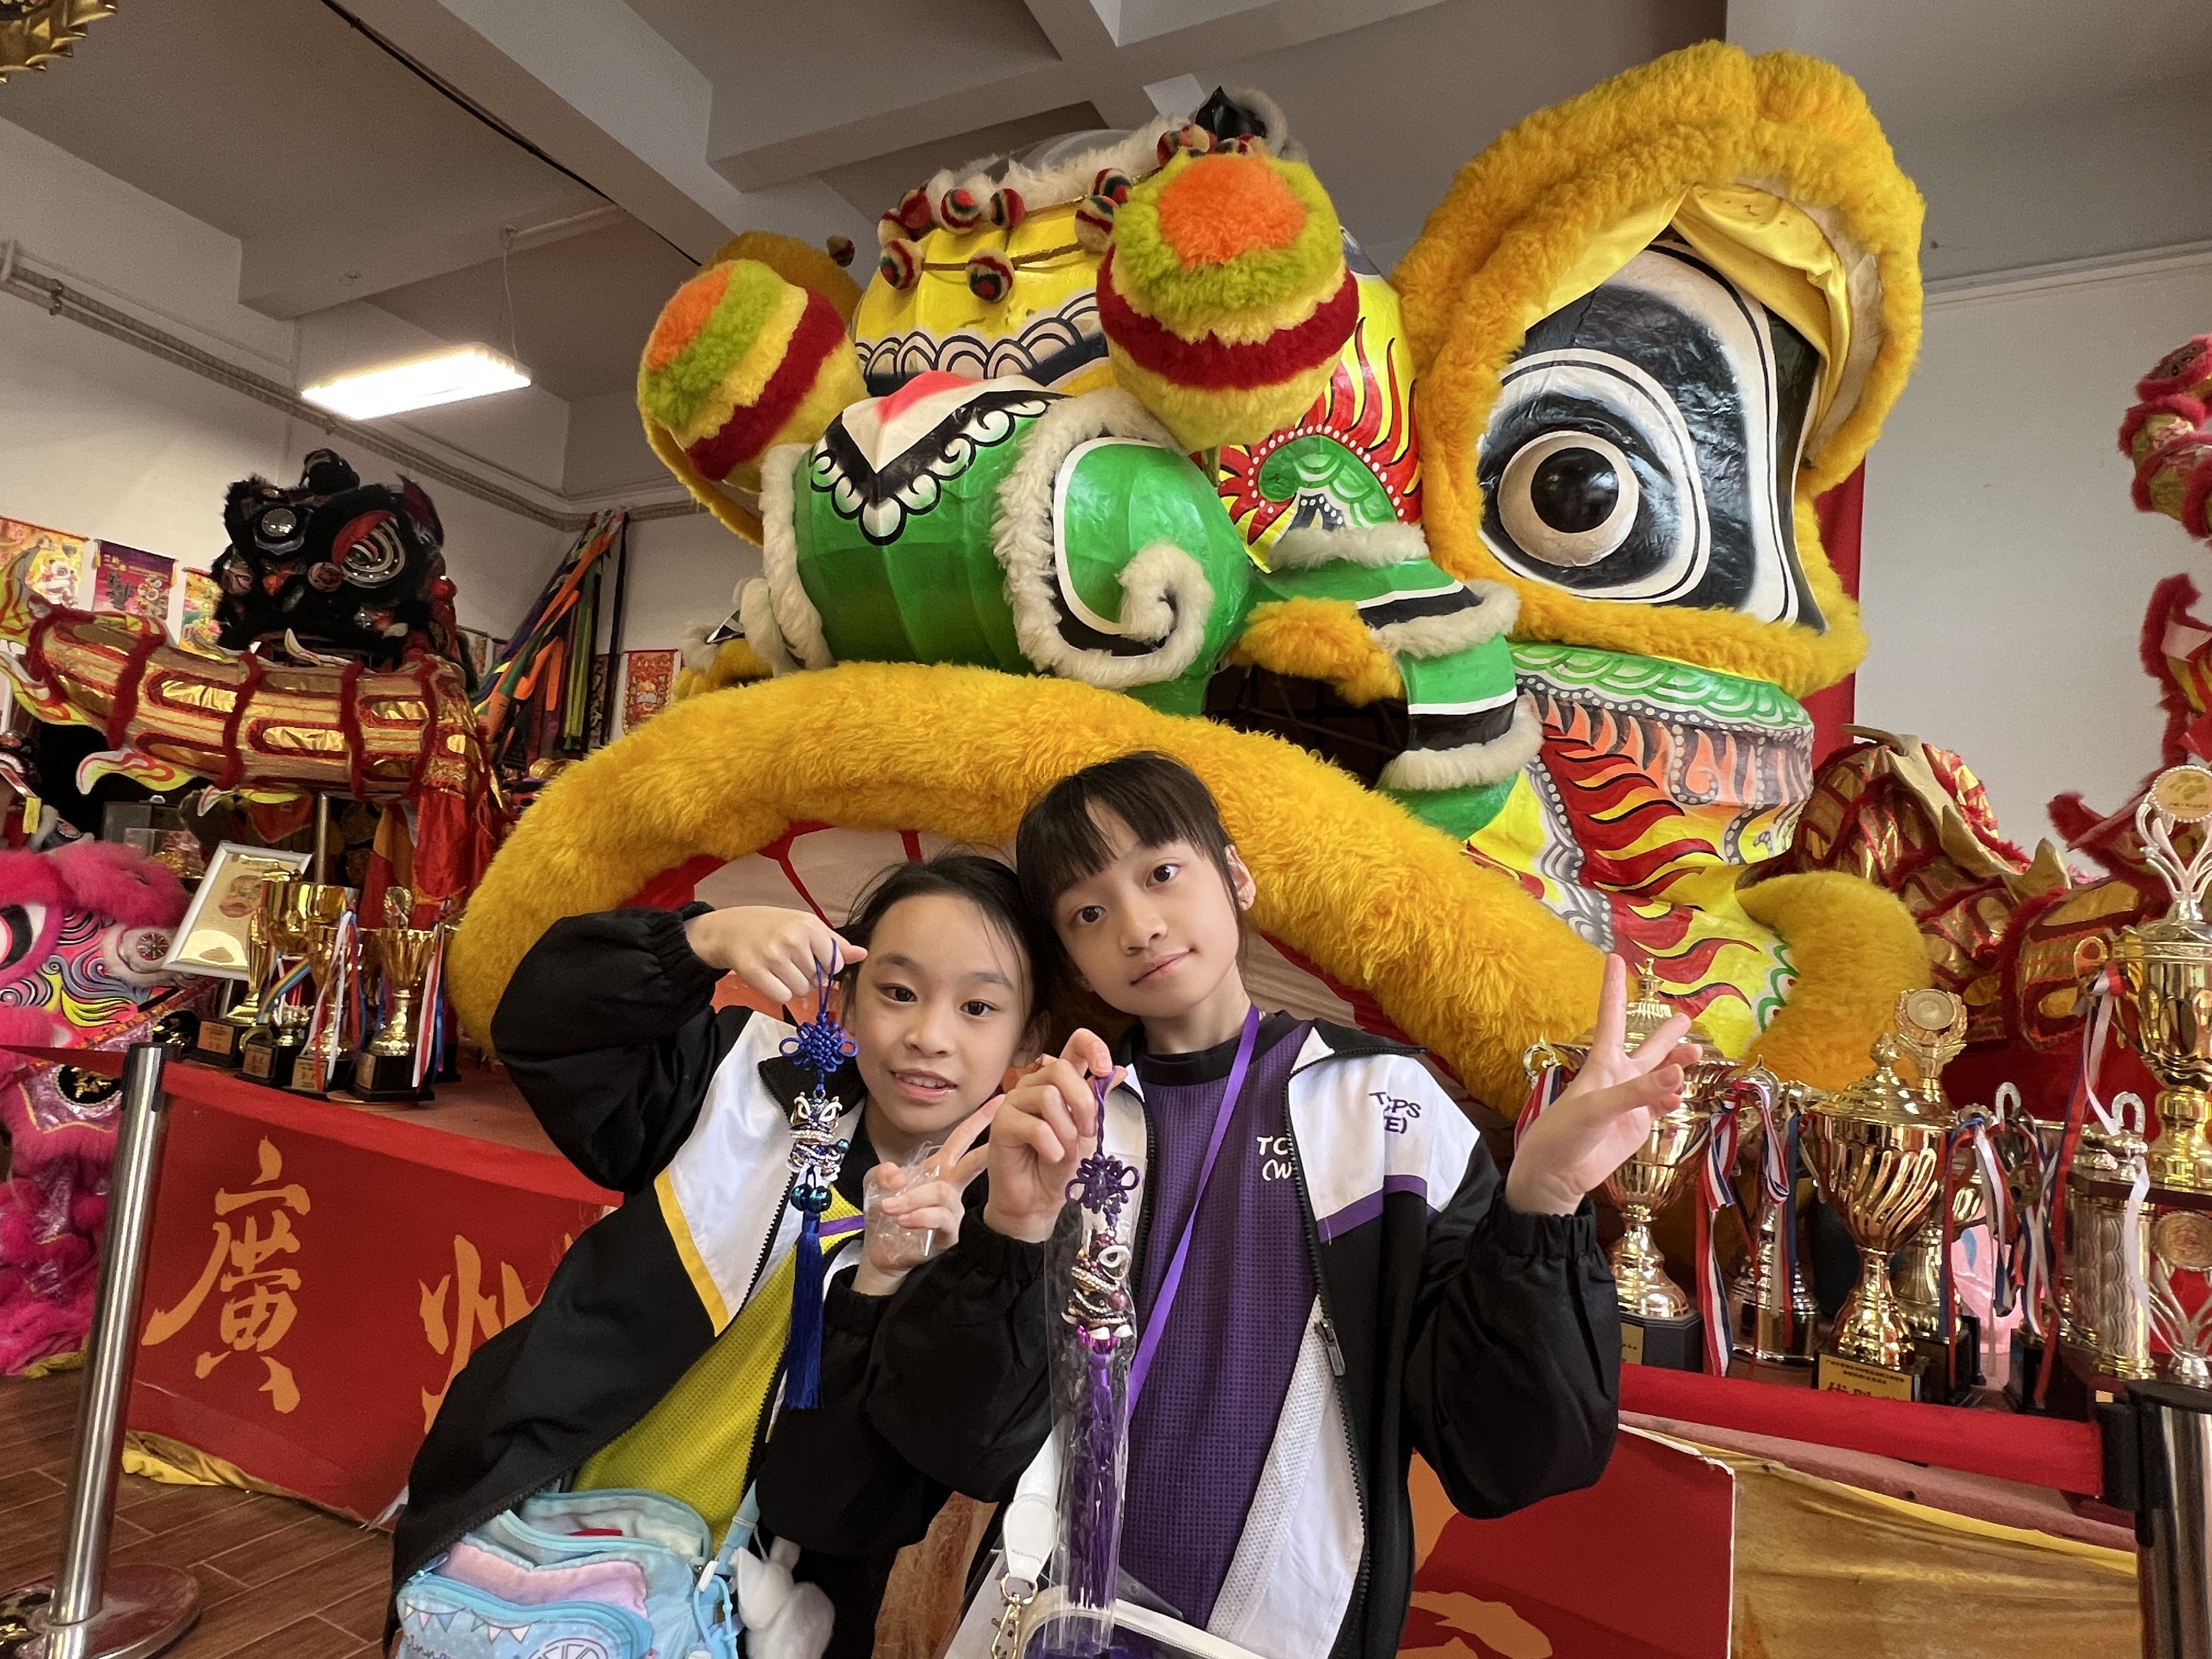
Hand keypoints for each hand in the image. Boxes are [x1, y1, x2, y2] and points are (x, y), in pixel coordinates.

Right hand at [683, 905, 861, 1006]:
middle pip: (818, 979)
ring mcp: (773, 957)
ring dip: (793, 985)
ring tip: (780, 968)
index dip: (826, 965)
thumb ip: (834, 943)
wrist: (731, 928)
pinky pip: (782, 997)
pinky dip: (778, 993)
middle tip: (790, 960)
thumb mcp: (805, 925)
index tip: (811, 956)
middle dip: (808, 975)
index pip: (836, 963)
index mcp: (809, 925)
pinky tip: (770, 978)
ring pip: (801, 990)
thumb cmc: (773, 926)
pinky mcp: (755, 973)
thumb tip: (862, 954)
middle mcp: (792, 939)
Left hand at [855, 1098, 997, 1295]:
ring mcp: (953, 1211)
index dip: (980, 1120)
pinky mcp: (948, 1234)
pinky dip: (918, 1215)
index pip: (963, 1139)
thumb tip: (898, 1175)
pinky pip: (940, 1219)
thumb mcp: (876, 1183)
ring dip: (913, 1197)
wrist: (881, 1251)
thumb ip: (884, 1171)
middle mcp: (951, 1187)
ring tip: (889, 1205)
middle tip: (1002, 1134)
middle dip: (985, 1146)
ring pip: (943, 1193)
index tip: (1001, 1100)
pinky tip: (901, 1217)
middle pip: (973, 1162)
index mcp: (940, 1169)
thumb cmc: (886, 1213)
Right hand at [982, 1029, 1115, 1243]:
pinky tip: (1050, 1156)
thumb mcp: (1089, 1131)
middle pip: (1060, 1069)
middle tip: (1087, 1132)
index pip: (1074, 1044)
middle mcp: (1035, 1085)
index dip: (1093, 1048)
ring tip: (1063, 1150)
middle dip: (1082, 1104)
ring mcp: (1015, 1102)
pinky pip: (1035, 1126)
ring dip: (1066, 1131)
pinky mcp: (1001, 1123)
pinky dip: (1051, 1146)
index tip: (1106, 1069)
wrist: (1038, 1200)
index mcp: (1059, 1082)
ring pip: (1048, 1096)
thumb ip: (1098, 1100)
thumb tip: (1118, 1071)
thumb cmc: (1060, 1165)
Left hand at [1507, 954, 1697, 1215]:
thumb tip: (1680, 1073)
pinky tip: (1680, 1095)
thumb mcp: (1599, 1108)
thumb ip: (1640, 1092)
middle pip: (1647, 1048)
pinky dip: (1672, 1099)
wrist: (1557, 1174)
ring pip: (1660, 1076)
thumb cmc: (1565, 1133)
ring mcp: (1630, 1101)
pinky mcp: (1637, 1125)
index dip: (1613, 988)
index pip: (1611, 1017)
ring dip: (1678, 1065)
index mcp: (1602, 1063)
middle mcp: (1618, 1077)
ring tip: (1696, 1054)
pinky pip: (1660, 1106)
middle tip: (1686, 1016)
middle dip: (1666, 1033)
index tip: (1615, 958)